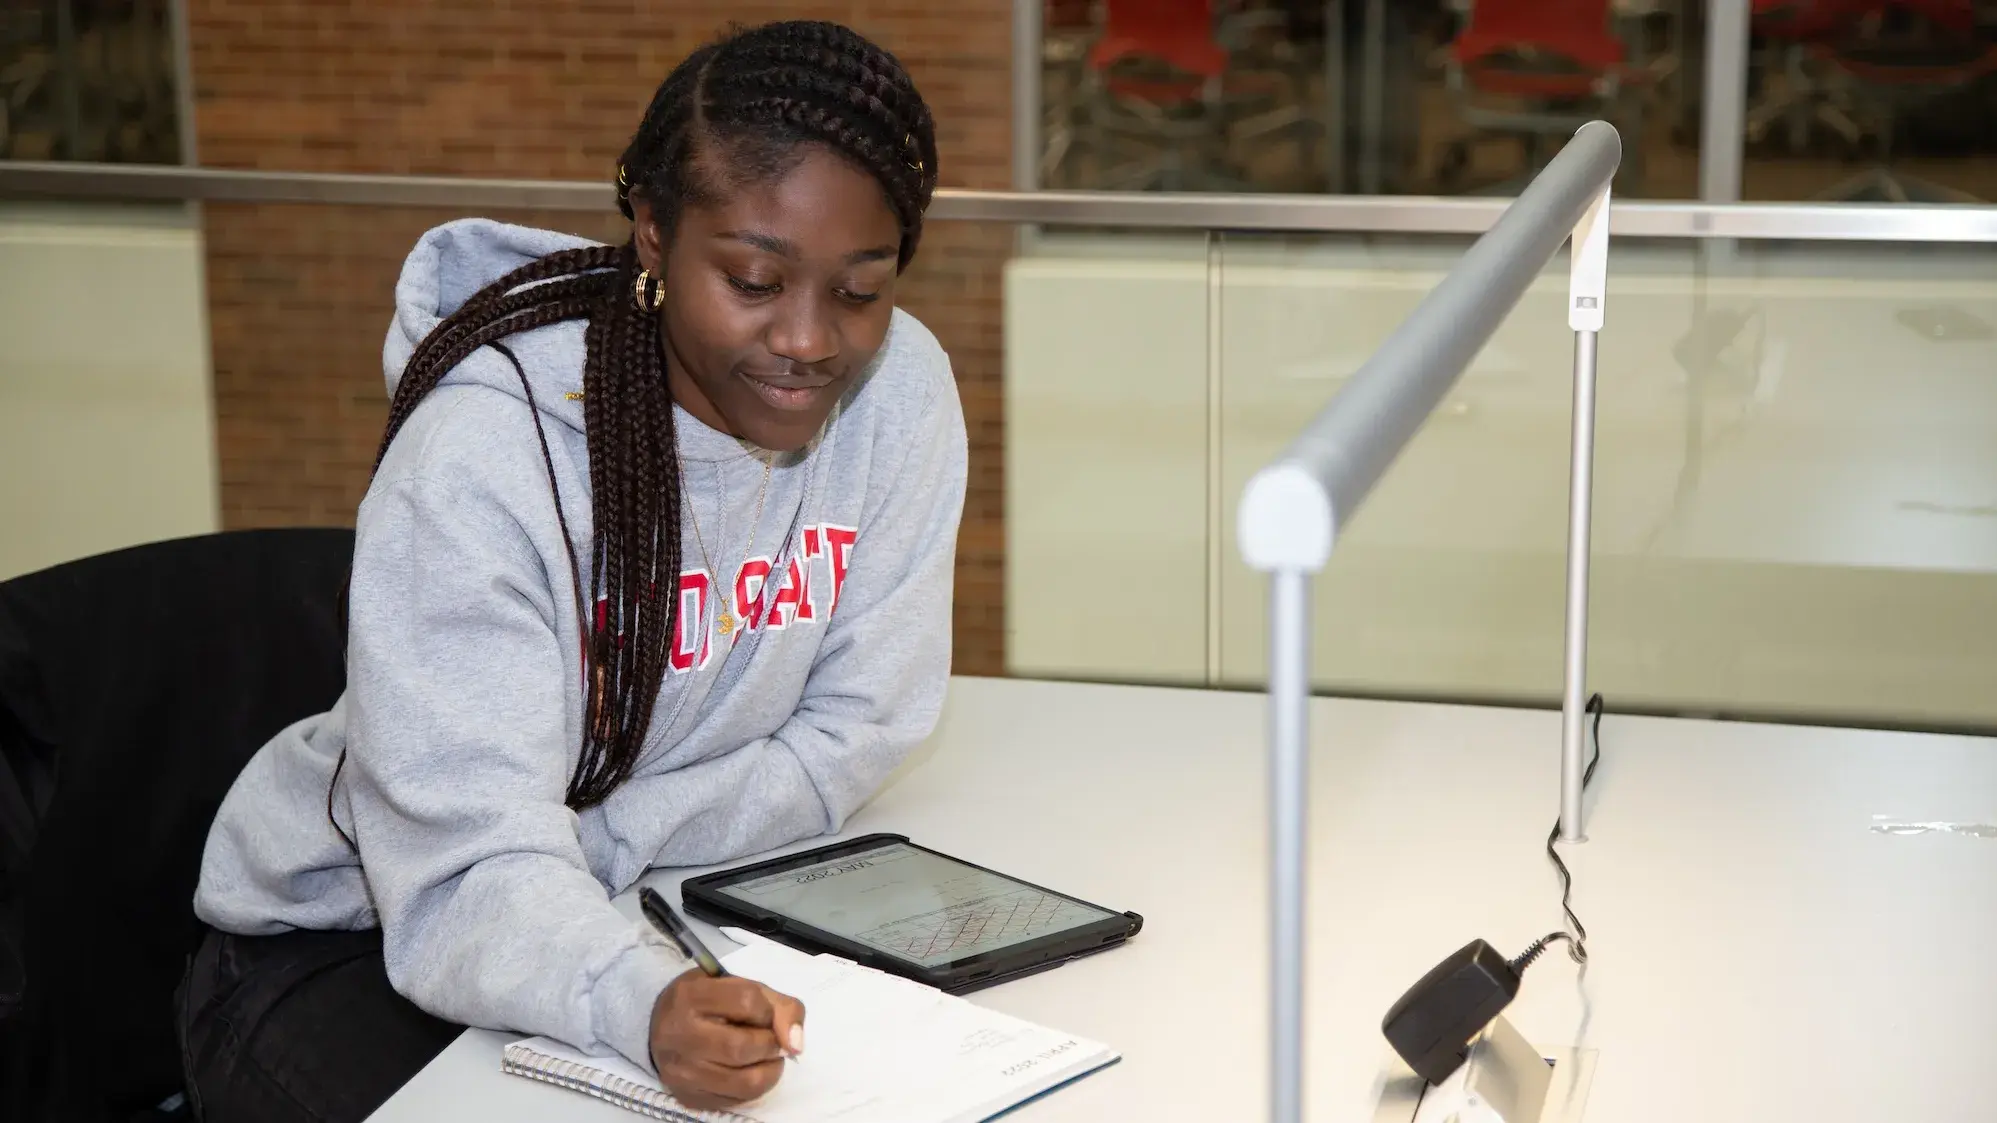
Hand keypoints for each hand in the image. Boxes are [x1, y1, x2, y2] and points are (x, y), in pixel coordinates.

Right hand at [648, 971, 805, 1109]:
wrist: (663, 1025)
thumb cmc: (709, 1002)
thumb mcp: (742, 987)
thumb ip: (780, 1007)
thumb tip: (796, 1045)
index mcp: (691, 997)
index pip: (747, 1002)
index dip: (768, 1010)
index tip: (765, 1013)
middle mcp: (679, 1035)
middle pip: (743, 1047)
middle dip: (770, 1044)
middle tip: (771, 1040)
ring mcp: (681, 1071)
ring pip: (744, 1081)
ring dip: (770, 1070)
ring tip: (766, 1057)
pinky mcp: (688, 1097)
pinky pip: (737, 1101)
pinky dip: (754, 1087)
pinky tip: (749, 1071)